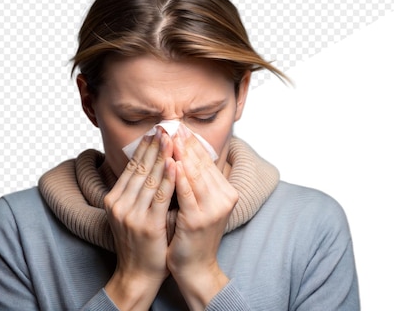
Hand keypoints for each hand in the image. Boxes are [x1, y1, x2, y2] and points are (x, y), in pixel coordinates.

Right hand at [103, 127, 175, 309]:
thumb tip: (151, 165)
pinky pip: (160, 197)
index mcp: (114, 199)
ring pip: (150, 178)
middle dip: (154, 146)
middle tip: (165, 127)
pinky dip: (168, 179)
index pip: (131, 167)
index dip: (144, 147)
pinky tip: (175, 165)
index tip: (155, 131)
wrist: (137, 274)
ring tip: (172, 138)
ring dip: (162, 156)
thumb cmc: (140, 243)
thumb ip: (138, 192)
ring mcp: (131, 214)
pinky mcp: (146, 225)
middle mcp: (119, 204)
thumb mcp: (132, 213)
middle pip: (140, 168)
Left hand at [168, 124, 237, 309]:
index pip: (207, 161)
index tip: (179, 126)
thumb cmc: (192, 236)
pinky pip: (187, 193)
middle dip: (185, 143)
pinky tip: (171, 163)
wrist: (196, 269)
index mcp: (225, 192)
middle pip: (202, 164)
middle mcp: (223, 198)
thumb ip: (194, 183)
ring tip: (169, 136)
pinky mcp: (199, 220)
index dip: (192, 143)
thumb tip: (180, 155)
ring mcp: (213, 209)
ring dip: (181, 153)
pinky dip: (179, 177)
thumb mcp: (198, 205)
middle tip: (172, 123)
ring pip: (195, 174)